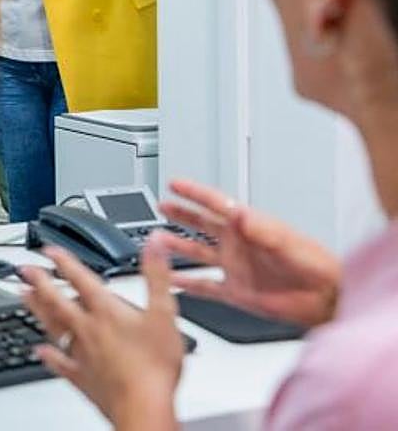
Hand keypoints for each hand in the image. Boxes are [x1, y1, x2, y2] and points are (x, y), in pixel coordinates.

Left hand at [22, 239, 182, 428]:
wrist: (143, 407)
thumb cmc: (154, 367)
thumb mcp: (164, 314)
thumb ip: (156, 276)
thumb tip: (153, 245)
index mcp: (106, 312)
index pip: (80, 279)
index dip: (64, 262)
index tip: (48, 250)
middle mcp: (87, 329)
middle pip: (56, 301)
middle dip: (39, 282)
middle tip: (22, 270)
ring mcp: (81, 353)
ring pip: (52, 326)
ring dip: (36, 309)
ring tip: (23, 297)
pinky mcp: (81, 377)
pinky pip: (59, 363)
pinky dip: (48, 355)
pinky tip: (38, 350)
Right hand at [157, 179, 340, 326]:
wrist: (326, 299)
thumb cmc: (316, 266)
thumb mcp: (286, 242)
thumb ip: (261, 229)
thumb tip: (238, 213)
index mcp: (248, 228)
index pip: (216, 205)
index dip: (195, 193)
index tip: (175, 183)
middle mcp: (238, 245)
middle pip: (202, 225)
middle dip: (182, 214)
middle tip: (162, 204)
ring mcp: (235, 268)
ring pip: (198, 253)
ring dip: (177, 247)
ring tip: (157, 241)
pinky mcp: (235, 292)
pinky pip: (204, 286)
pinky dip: (186, 284)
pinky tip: (171, 279)